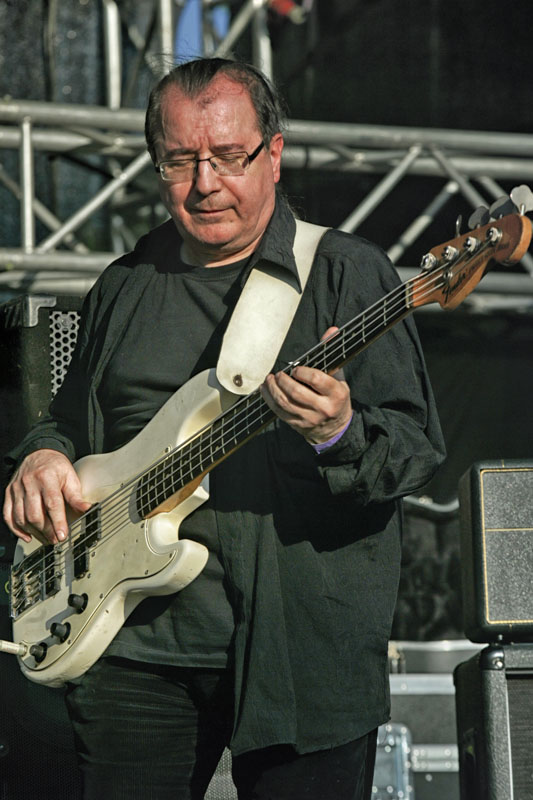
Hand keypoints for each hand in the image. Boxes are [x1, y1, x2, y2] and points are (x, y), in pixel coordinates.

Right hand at [3, 449, 90, 544]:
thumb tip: (88, 510)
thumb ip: (76, 496)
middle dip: (46, 530)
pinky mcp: (9, 493)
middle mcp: (29, 483)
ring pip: (21, 517)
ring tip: (45, 539)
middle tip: (55, 539)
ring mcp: (17, 489)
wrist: (38, 453)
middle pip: (35, 514)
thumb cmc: (56, 467)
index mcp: (47, 477)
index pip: (52, 503)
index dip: (58, 521)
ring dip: (33, 532)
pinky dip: (16, 529)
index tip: (62, 535)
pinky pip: (8, 515)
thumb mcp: (70, 477)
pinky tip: (27, 536)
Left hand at [261, 327, 351, 444]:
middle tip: (279, 374)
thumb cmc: (335, 399)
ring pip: (285, 403)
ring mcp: (310, 419)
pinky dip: (269, 400)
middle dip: (284, 381)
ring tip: (270, 380)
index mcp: (337, 395)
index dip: (302, 372)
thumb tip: (331, 330)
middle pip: (297, 392)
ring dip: (273, 389)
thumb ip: (331, 354)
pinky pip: (279, 412)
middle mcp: (324, 408)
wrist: (335, 429)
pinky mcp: (298, 425)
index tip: (296, 369)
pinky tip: (265, 390)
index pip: (317, 379)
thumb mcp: (338, 378)